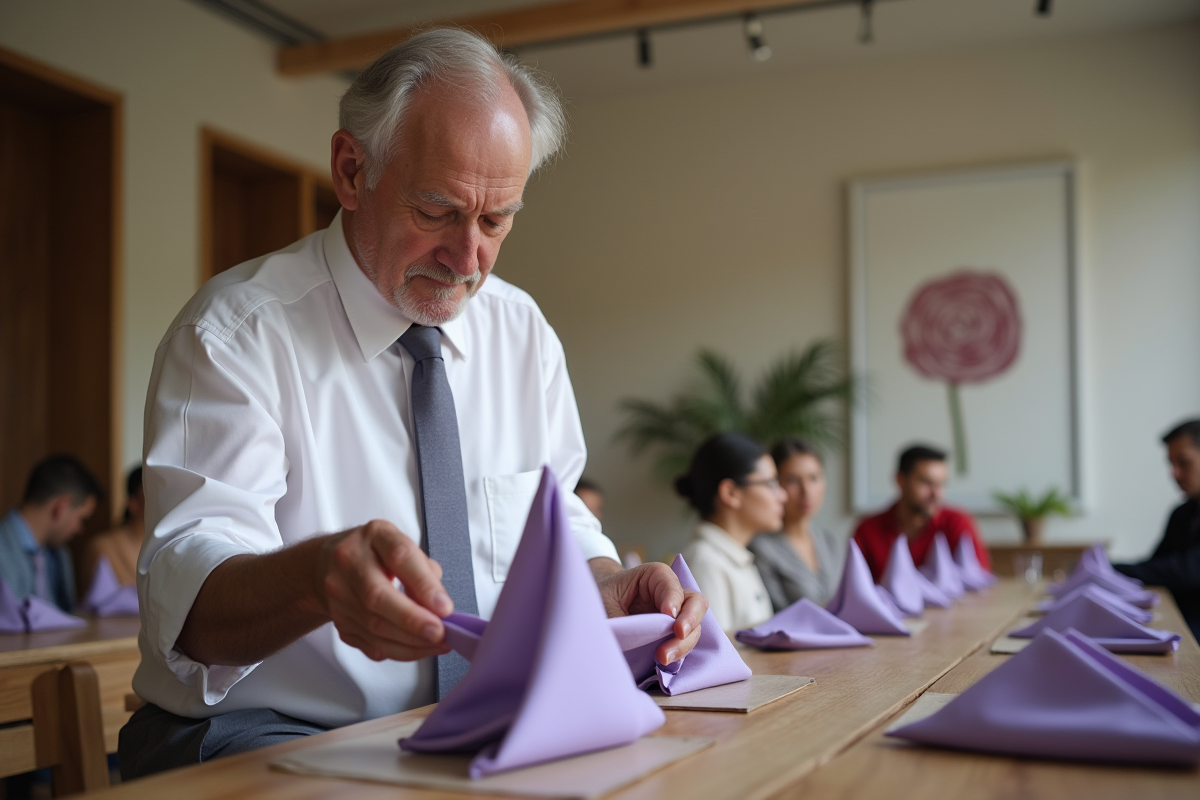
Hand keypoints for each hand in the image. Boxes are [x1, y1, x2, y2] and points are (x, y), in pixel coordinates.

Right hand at [318, 520, 453, 661]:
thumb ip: (424, 571)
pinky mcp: (339, 622)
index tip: (445, 608)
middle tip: (440, 633)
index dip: (424, 585)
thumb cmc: (374, 554)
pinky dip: (399, 651)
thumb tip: (439, 606)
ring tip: (437, 644)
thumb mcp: (401, 546)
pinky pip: (371, 644)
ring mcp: (338, 595)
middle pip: (378, 597)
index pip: (400, 557)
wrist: (325, 566)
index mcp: (374, 536)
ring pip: (374, 627)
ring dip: (410, 642)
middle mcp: (349, 562)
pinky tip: (419, 648)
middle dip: (413, 620)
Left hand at [592, 560, 707, 665]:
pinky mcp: (673, 634)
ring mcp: (676, 615)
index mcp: (655, 577)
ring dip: (682, 644)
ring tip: (662, 657)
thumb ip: (621, 620)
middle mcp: (672, 594)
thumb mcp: (605, 603)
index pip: (672, 585)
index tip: (668, 615)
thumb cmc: (602, 596)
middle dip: (689, 621)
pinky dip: (679, 653)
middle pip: (695, 604)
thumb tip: (629, 640)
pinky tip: (664, 662)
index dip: (673, 599)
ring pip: (694, 628)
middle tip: (678, 634)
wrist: (599, 605)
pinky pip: (685, 643)